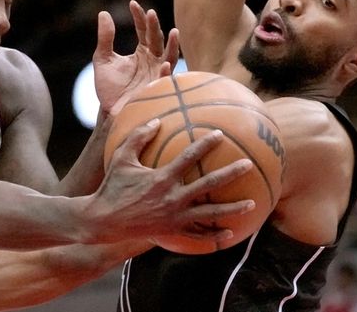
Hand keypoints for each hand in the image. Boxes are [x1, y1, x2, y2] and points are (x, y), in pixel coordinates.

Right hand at [87, 122, 254, 242]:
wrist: (103, 221)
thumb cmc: (111, 186)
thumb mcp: (120, 158)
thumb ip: (138, 137)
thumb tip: (156, 121)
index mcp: (161, 178)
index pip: (188, 157)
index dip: (204, 144)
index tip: (219, 134)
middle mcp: (172, 199)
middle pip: (208, 185)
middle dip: (230, 174)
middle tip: (248, 165)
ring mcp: (174, 218)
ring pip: (210, 215)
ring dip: (233, 209)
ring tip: (253, 204)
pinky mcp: (172, 232)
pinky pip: (197, 236)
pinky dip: (214, 236)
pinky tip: (230, 234)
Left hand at [93, 0, 179, 116]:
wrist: (109, 112)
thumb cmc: (108, 87)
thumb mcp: (102, 59)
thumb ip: (105, 38)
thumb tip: (103, 13)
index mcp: (142, 52)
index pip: (143, 30)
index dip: (139, 17)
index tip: (133, 4)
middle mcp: (153, 61)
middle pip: (156, 39)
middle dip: (154, 26)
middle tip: (150, 13)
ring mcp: (157, 74)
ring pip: (169, 56)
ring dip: (172, 45)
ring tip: (172, 31)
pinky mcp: (157, 89)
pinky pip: (165, 80)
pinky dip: (166, 72)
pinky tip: (163, 64)